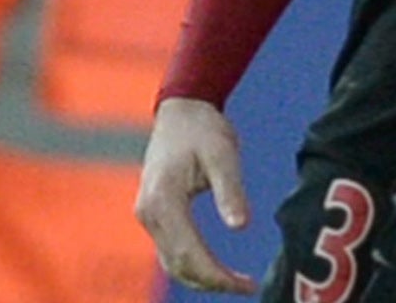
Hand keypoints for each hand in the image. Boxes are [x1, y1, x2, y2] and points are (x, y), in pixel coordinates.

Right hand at [135, 98, 256, 293]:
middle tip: (248, 288)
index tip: (247, 285)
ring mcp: (147, 215)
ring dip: (202, 277)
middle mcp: (149, 213)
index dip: (218, 276)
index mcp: (164, 200)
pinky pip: (170, 249)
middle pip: (178, 264)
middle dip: (213, 282)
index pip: (190, 253)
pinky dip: (192, 264)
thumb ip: (230, 191)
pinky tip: (216, 268)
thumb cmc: (204, 129)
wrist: (181, 110)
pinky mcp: (153, 214)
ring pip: (172, 261)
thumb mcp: (223, 154)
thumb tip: (241, 227)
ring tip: (237, 283)